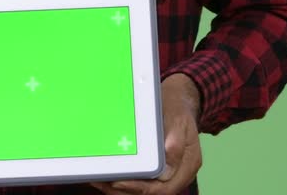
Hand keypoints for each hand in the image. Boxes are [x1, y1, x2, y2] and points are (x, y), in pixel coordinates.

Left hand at [92, 74, 202, 194]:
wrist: (178, 100)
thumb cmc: (177, 109)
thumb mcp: (178, 120)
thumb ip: (175, 143)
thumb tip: (167, 170)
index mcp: (187, 165)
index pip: (163, 187)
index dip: (139, 188)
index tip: (117, 182)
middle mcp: (178, 173)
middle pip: (151, 192)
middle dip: (124, 190)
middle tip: (100, 182)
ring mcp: (167, 172)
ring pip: (143, 188)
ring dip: (120, 188)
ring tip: (98, 179)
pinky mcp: (155, 168)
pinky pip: (139, 178)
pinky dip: (123, 178)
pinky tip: (106, 173)